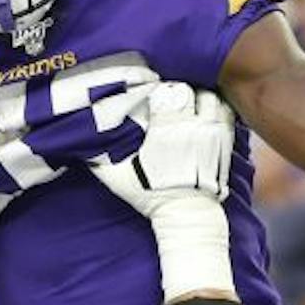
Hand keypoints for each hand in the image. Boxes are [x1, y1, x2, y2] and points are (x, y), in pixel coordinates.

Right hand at [88, 82, 234, 216]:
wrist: (186, 214)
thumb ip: (98, 158)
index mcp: (165, 131)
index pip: (166, 93)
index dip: (160, 90)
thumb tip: (78, 143)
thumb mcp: (118, 178)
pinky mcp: (225, 142)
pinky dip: (218, 108)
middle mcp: (191, 127)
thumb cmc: (150, 195)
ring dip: (200, 97)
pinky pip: (226, 113)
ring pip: (211, 97)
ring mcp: (211, 133)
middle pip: (189, 90)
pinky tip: (207, 111)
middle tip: (172, 96)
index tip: (154, 95)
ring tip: (190, 102)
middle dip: (179, 91)